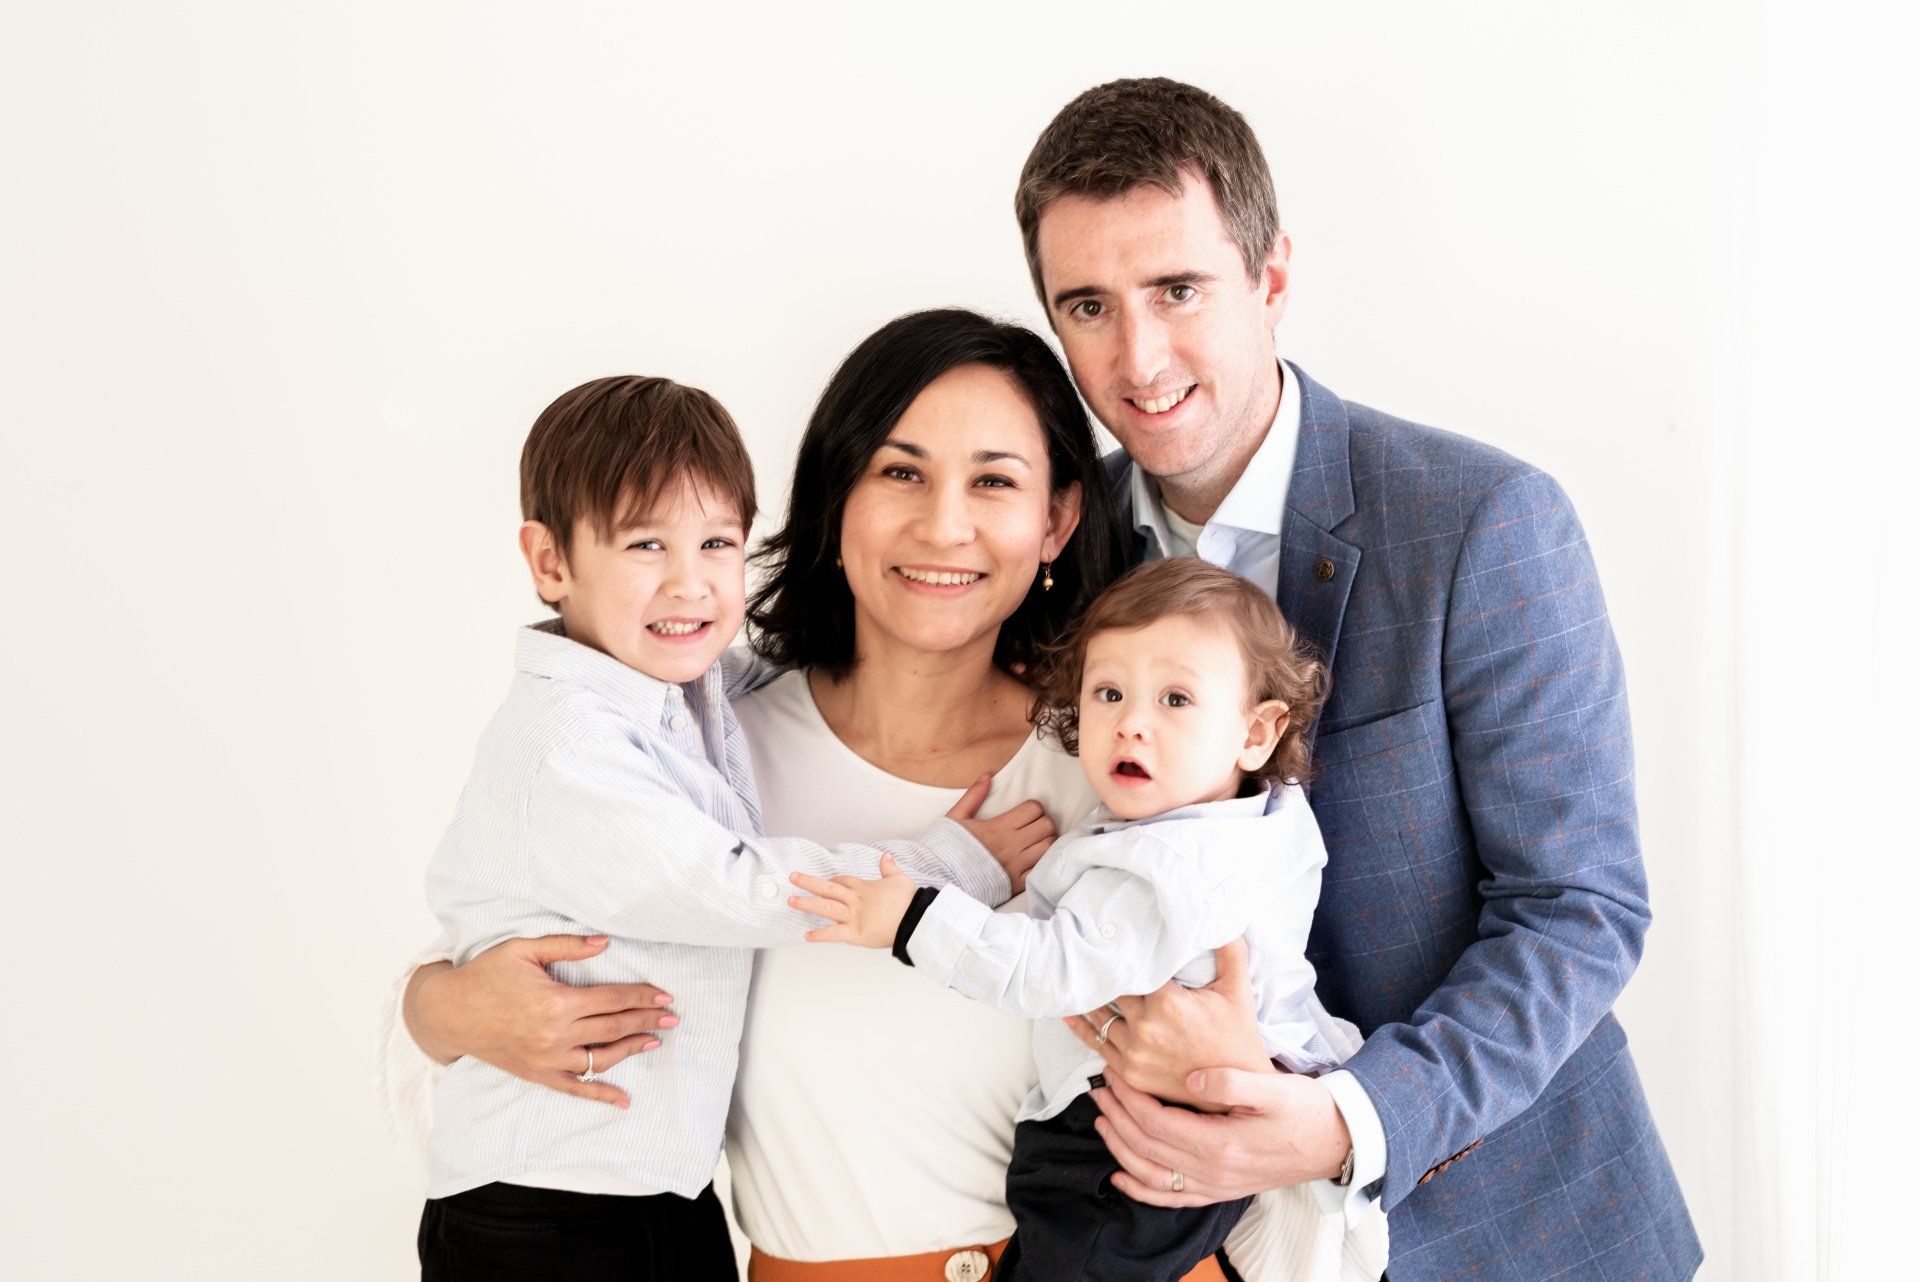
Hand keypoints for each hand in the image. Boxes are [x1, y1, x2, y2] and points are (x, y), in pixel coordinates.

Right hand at [403, 934, 677, 1108]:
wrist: (449, 1012)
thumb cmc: (485, 975)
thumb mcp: (523, 950)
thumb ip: (567, 946)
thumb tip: (606, 942)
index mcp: (556, 1002)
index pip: (612, 999)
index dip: (641, 996)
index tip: (664, 995)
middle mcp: (555, 1035)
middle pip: (613, 1028)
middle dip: (646, 1021)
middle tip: (672, 1017)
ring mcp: (547, 1059)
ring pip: (601, 1058)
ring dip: (632, 1049)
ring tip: (655, 1041)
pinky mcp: (538, 1074)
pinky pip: (576, 1089)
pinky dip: (601, 1095)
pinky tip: (624, 1100)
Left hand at [788, 851, 917, 947]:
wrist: (914, 920)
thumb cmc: (909, 901)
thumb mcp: (900, 880)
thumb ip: (889, 868)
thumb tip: (886, 856)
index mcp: (864, 888)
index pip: (842, 881)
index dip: (832, 881)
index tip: (824, 882)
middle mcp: (855, 900)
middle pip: (828, 888)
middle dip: (809, 882)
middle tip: (793, 877)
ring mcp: (853, 916)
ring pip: (826, 907)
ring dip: (808, 904)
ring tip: (792, 901)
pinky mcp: (855, 933)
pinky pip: (834, 934)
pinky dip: (820, 935)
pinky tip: (807, 936)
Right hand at [945, 773, 1054, 892]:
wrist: (939, 879)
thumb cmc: (947, 848)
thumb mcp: (956, 817)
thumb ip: (973, 796)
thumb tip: (988, 776)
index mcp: (999, 827)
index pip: (1034, 809)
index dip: (1033, 808)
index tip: (1025, 814)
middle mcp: (1011, 845)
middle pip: (1047, 826)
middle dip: (1042, 824)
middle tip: (1032, 828)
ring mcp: (1015, 866)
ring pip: (1048, 847)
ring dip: (1045, 843)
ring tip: (1034, 844)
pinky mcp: (1016, 885)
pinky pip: (1040, 870)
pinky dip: (1040, 864)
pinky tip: (1032, 862)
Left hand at [1060, 938, 1271, 1105]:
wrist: (1236, 1090)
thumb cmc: (1238, 1035)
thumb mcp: (1238, 988)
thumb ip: (1230, 950)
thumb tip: (1225, 916)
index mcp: (1167, 1001)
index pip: (1129, 968)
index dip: (1117, 954)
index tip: (1105, 938)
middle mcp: (1146, 1027)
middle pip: (1109, 991)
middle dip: (1100, 974)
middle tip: (1083, 954)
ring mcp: (1135, 1053)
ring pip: (1098, 1017)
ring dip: (1086, 999)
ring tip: (1073, 981)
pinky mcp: (1130, 1073)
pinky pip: (1097, 1045)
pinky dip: (1082, 1028)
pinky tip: (1070, 1015)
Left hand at [1089, 1068, 1351, 1206]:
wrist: (1337, 1143)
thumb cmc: (1305, 1110)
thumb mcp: (1273, 1087)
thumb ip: (1231, 1081)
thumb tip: (1191, 1077)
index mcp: (1222, 1144)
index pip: (1157, 1122)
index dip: (1129, 1098)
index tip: (1113, 1073)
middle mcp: (1214, 1172)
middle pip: (1147, 1147)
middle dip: (1116, 1117)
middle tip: (1097, 1088)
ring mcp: (1216, 1187)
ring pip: (1151, 1176)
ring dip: (1120, 1148)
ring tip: (1100, 1120)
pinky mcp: (1221, 1191)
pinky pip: (1172, 1199)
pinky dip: (1141, 1190)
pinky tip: (1120, 1178)